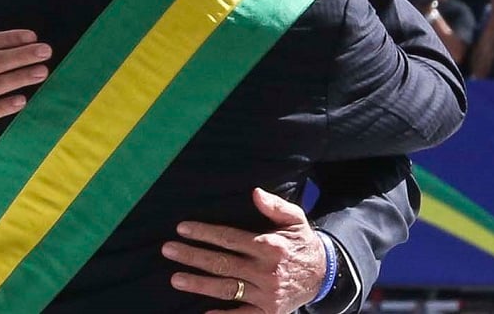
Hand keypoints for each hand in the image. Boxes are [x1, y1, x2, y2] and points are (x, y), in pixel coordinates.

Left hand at [163, 188, 324, 312]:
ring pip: (226, 288)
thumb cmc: (302, 242)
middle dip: (192, 256)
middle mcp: (266, 270)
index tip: (182, 228)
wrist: (324, 275)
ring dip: (199, 284)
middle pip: (222, 263)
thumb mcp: (295, 219)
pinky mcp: (268, 312)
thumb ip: (275, 206)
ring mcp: (266, 294)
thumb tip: (254, 192)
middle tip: (168, 250)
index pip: (229, 238)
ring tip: (175, 278)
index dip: (204, 233)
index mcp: (270, 246)